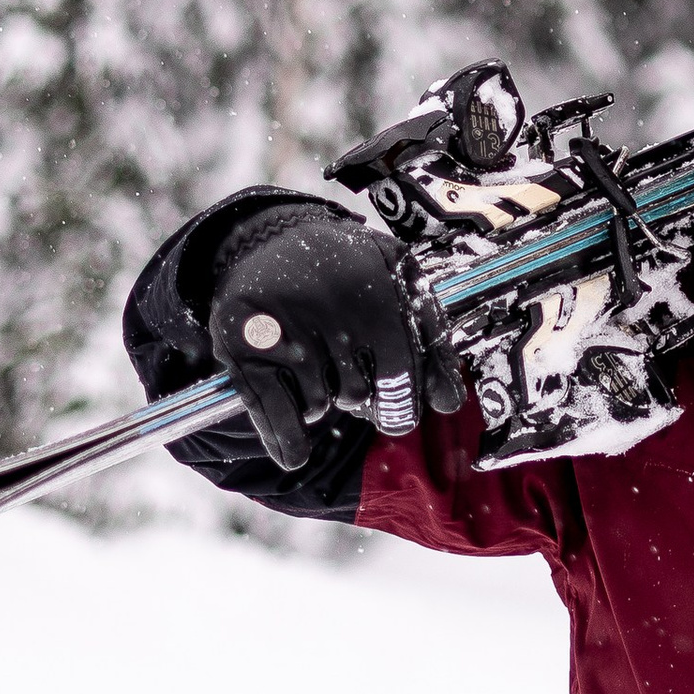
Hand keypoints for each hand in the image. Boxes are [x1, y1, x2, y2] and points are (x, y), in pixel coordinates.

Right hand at [205, 205, 463, 469]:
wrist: (269, 240)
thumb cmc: (348, 271)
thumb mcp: (400, 284)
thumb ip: (430, 341)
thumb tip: (449, 403)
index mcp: (377, 292)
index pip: (400, 373)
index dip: (402, 402)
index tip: (397, 412)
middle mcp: (330, 310)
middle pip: (359, 394)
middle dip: (360, 398)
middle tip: (349, 377)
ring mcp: (285, 329)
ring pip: (320, 405)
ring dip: (322, 403)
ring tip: (315, 368)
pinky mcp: (244, 346)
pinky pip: (275, 414)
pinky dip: (287, 440)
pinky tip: (295, 453)